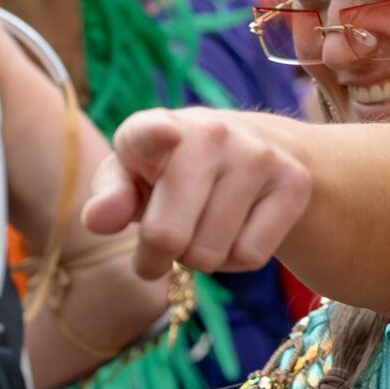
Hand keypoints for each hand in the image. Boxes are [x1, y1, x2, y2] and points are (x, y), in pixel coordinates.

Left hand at [83, 109, 310, 279]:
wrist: (256, 152)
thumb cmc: (173, 175)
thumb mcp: (134, 180)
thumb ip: (110, 197)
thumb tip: (96, 220)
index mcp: (157, 128)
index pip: (151, 131)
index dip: (156, 136)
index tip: (167, 135)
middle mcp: (210, 132)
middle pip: (167, 236)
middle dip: (158, 255)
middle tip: (166, 240)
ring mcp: (257, 155)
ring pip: (210, 254)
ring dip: (200, 258)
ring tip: (204, 227)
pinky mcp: (293, 182)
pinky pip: (250, 256)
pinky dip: (236, 260)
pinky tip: (237, 229)